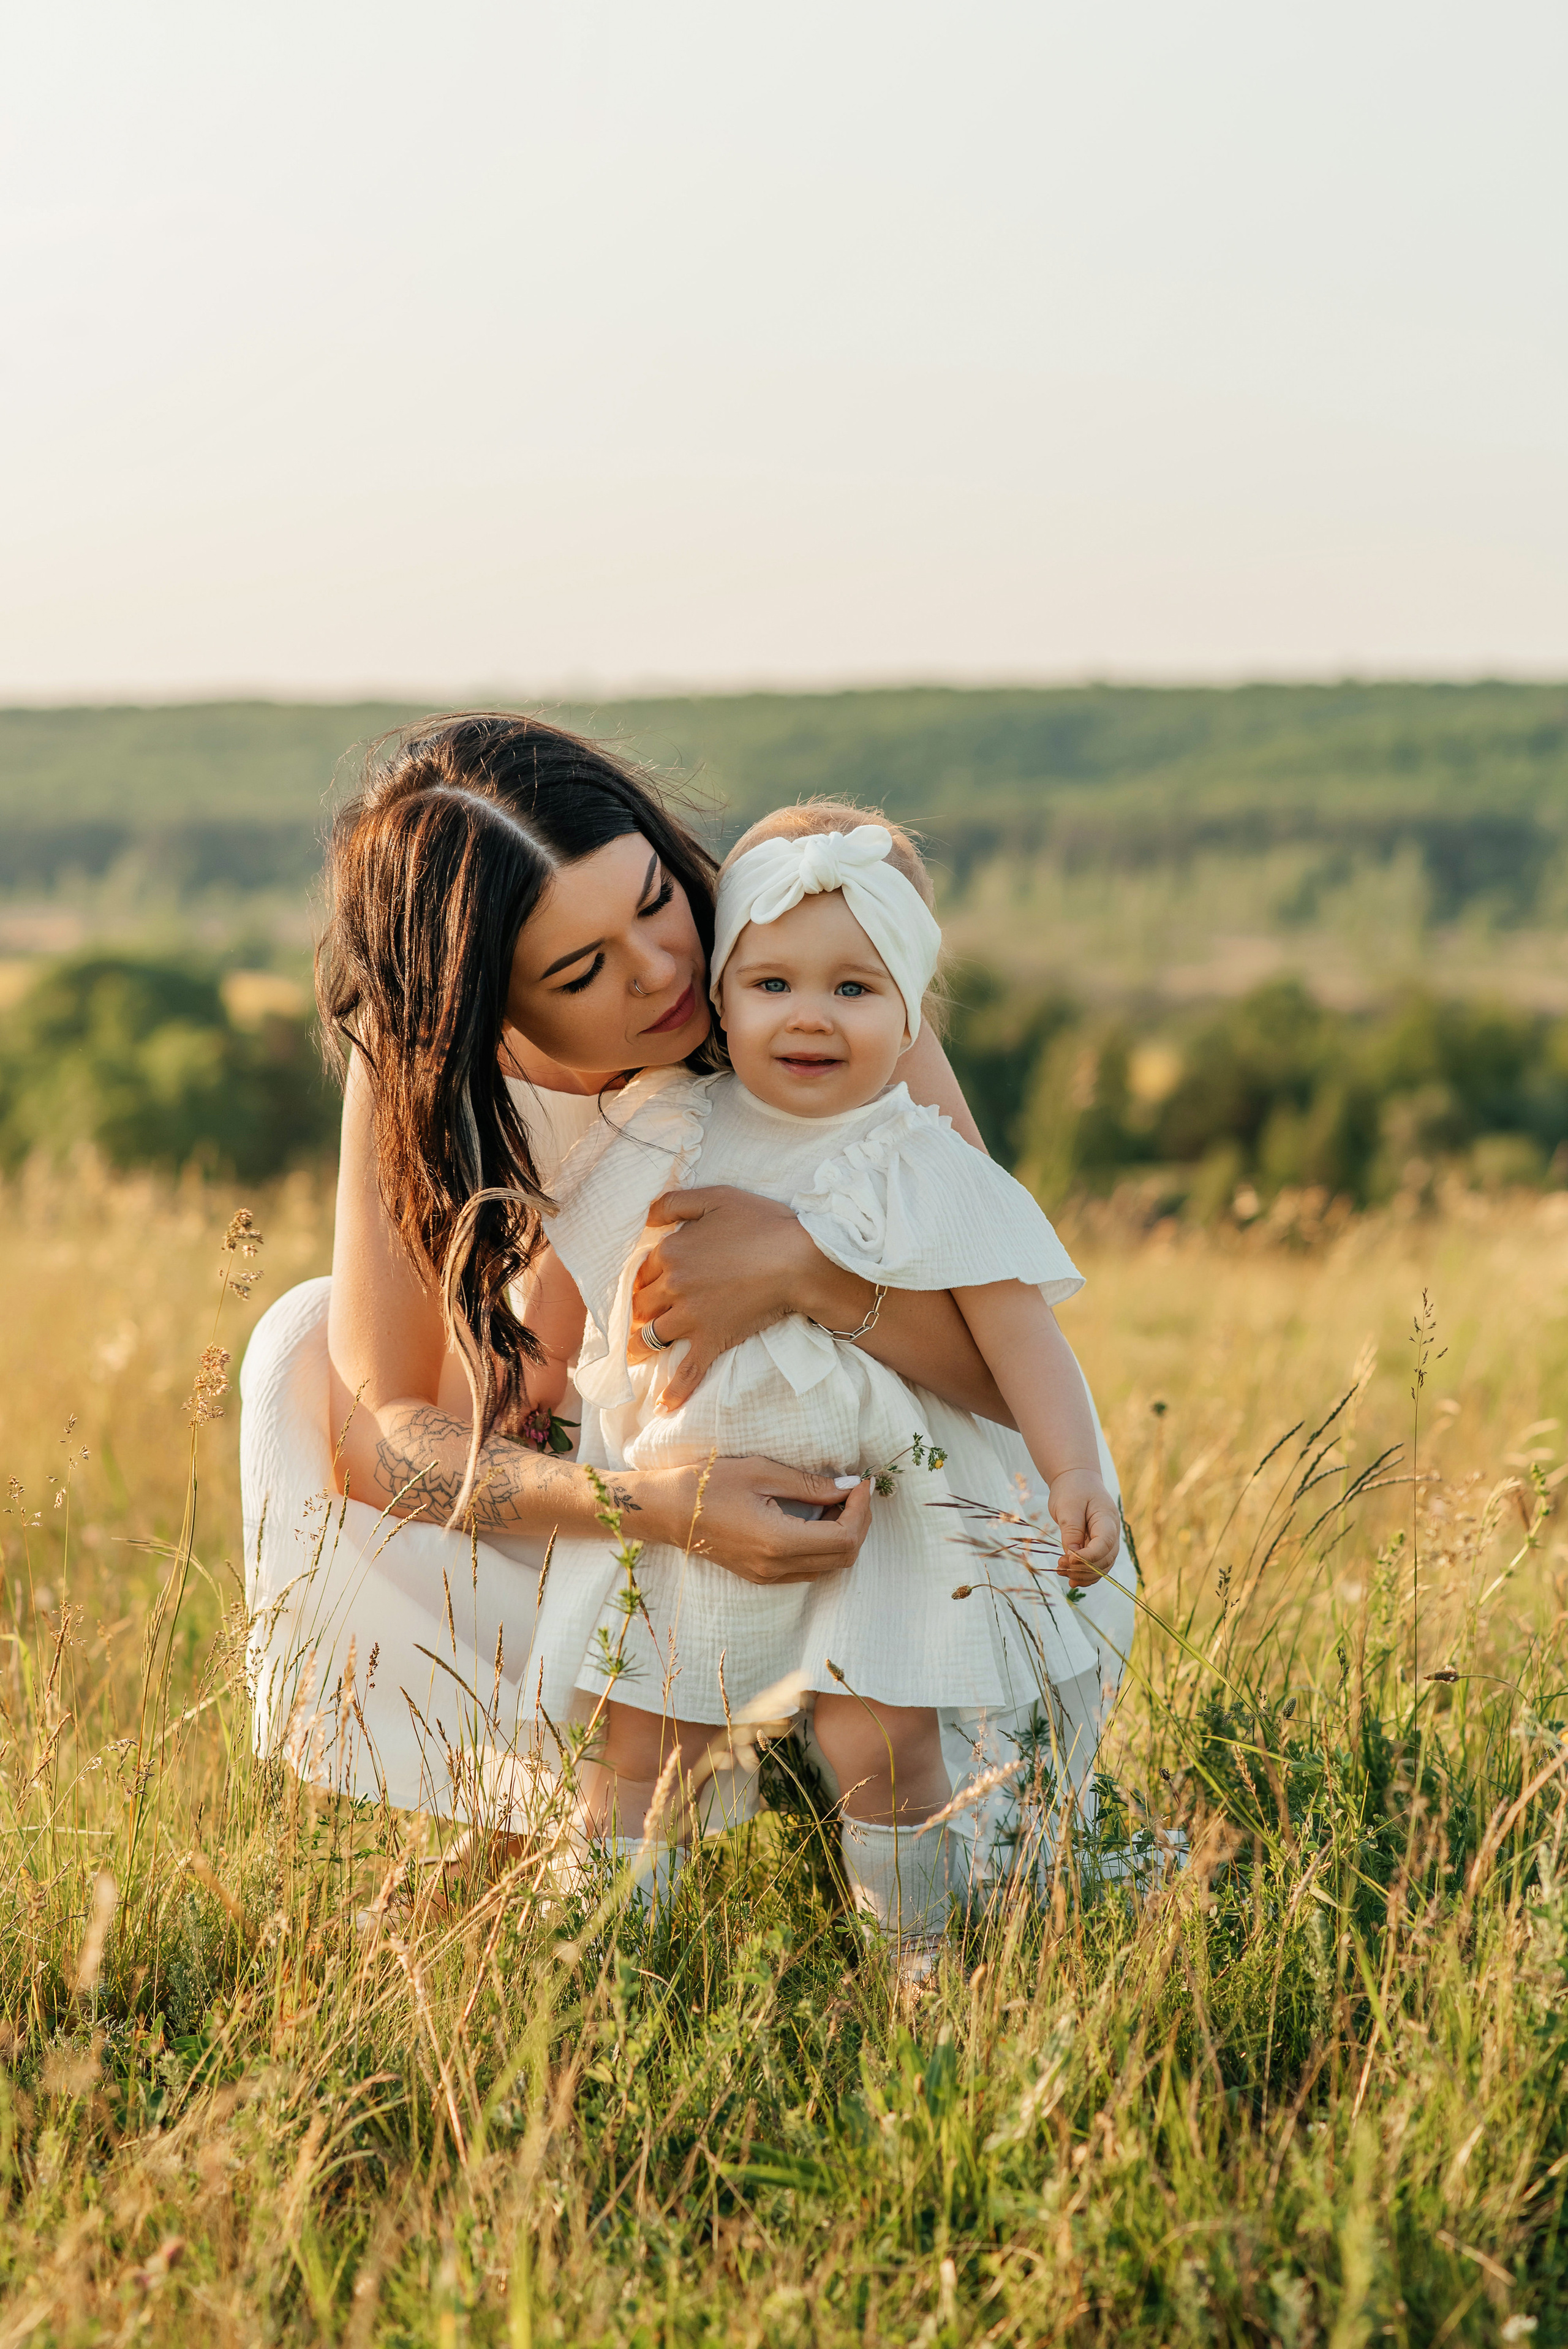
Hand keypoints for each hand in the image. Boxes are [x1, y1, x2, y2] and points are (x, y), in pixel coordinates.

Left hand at [632, 1187, 830, 1409]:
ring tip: (635, 1354)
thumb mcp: (715, 1197)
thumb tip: (645, 1216)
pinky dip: (675, 1391)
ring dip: (640, 1346)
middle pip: (641, 1304)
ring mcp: (691, 1318)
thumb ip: (674, 1203)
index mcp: (670, 1253)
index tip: (644, 1284)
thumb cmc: (762, 1223)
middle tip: (636, 1318)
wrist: (799, 1259)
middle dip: (636, 1311)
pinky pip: (689, 1371)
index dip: (643, 1277)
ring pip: (652, 1336)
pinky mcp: (713, 1340)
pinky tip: (663, 1406)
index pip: (642, 1270)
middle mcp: (673, 1287)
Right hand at [662, 1456, 872, 1583]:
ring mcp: (768, 1576)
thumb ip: (810, 1484)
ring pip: (829, 1566)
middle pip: (844, 1557)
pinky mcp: (761, 1575)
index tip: (861, 1482)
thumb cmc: (709, 1484)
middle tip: (853, 1490)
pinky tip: (816, 1518)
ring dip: (843, 1535)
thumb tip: (849, 1485)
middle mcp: (776, 1566)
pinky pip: (809, 1568)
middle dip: (858, 1522)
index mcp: (778, 1541)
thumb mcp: (762, 1472)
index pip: (844, 1538)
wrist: (667, 1511)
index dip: (861, 1509)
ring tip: (835, 1501)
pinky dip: (823, 1545)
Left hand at [1047, 1467, 1120, 1585]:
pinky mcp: (1098, 1545)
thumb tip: (1072, 1556)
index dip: (1089, 1556)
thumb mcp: (1068, 1506)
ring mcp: (1107, 1540)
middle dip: (1085, 1569)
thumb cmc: (1073, 1489)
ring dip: (1085, 1575)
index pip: (1104, 1544)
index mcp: (1107, 1519)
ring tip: (1064, 1575)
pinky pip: (1097, 1564)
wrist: (1077, 1479)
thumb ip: (1071, 1530)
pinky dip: (1086, 1573)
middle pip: (1106, 1559)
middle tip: (1061, 1568)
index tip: (1068, 1560)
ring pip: (1103, 1565)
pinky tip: (1071, 1578)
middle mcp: (1112, 1532)